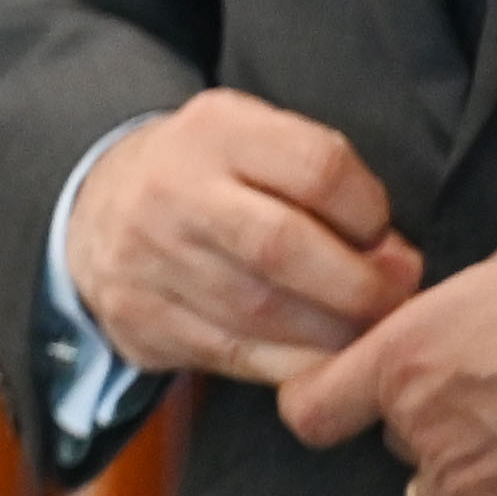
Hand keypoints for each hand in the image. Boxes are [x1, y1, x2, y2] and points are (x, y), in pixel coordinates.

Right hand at [68, 88, 421, 384]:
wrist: (99, 206)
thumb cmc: (213, 178)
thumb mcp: (259, 142)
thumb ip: (328, 185)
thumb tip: (396, 264)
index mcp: (214, 131)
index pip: (318, 168)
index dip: (371, 213)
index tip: (382, 236)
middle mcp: (171, 189)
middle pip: (283, 247)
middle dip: (359, 287)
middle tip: (390, 300)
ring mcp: (145, 256)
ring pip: (261, 312)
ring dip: (333, 334)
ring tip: (360, 331)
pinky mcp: (138, 315)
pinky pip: (234, 354)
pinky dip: (293, 364)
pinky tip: (319, 358)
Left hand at [278, 196, 496, 495]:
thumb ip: (479, 280)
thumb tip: (484, 293)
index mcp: (404, 354)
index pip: (310, 408)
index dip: (326, 401)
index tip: (351, 397)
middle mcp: (423, 429)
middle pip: (395, 444)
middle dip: (431, 424)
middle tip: (496, 400)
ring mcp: (471, 491)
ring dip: (465, 481)